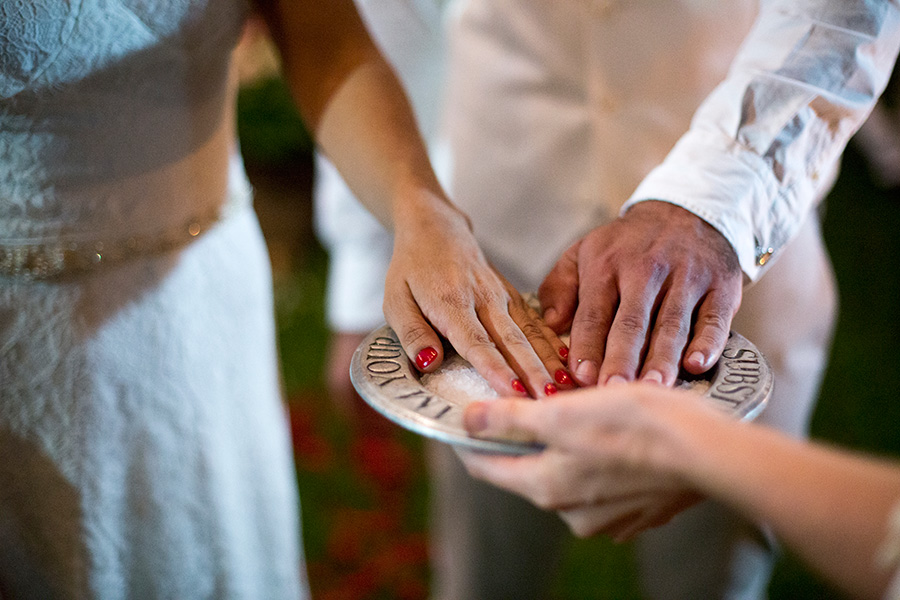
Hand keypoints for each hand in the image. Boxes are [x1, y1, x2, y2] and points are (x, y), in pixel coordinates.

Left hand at [383, 198, 572, 396]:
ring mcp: (501, 295)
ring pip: (530, 333)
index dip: (496, 369)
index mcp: (451, 302)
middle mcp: (483, 298)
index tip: (512, 394)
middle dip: (532, 373)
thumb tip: (429, 363)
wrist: (435, 228)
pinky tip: (567, 364)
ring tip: (566, 387)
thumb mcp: (395, 301)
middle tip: (549, 401)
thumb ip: (413, 333)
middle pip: (512, 341)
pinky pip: (535, 322)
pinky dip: (553, 343)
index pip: (477, 342)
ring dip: (548, 362)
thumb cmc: (411, 270)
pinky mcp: (512, 295)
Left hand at [458, 384, 709, 539]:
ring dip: (566, 447)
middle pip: (528, 471)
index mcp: (546, 488)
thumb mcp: (563, 413)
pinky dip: (599, 458)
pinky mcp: (638, 511)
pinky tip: (616, 434)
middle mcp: (572, 513)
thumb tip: (468, 420)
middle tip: (527, 403)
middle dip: (523, 439)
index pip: (487, 468)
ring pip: (568, 475)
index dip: (470, 441)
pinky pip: (603, 483)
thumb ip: (511, 420)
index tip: (465, 419)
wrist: (710, 453)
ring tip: (580, 412)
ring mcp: (608, 518)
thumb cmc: (637, 426)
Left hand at [538, 201, 741, 385]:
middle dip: (622, 358)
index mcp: (606, 265)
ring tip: (652, 388)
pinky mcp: (720, 286)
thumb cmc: (626, 246)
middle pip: (633, 321)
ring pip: (672, 324)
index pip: (594, 312)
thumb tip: (552, 324)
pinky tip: (696, 365)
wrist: (687, 211)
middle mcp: (646, 270)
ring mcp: (686, 277)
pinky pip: (714, 318)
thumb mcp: (583, 252)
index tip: (581, 376)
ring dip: (662, 358)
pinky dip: (708, 342)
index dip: (588, 345)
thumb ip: (559, 287)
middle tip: (614, 391)